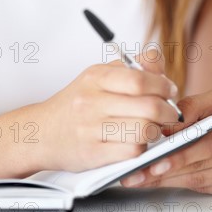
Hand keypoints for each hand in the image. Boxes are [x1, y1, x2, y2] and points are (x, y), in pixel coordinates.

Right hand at [36, 52, 178, 171]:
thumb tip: (156, 57)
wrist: (42, 132)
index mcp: (95, 77)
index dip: (163, 85)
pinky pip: (132, 151)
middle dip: (168, 111)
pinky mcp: (93, 154)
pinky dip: (142, 147)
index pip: (140, 79)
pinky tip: (138, 141)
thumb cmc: (76, 104)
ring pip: (144, 130)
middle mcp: (92, 101)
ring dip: (157, 130)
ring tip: (154, 127)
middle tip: (170, 112)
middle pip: (148, 106)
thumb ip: (130, 67)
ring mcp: (91, 129)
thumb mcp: (97, 77)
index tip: (169, 90)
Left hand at [120, 89, 211, 196]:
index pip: (208, 144)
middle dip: (165, 173)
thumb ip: (194, 105)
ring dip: (171, 181)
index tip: (154, 163)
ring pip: (203, 181)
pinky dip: (187, 183)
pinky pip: (211, 188)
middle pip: (202, 167)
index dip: (180, 156)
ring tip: (143, 179)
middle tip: (136, 176)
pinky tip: (168, 179)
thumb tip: (167, 122)